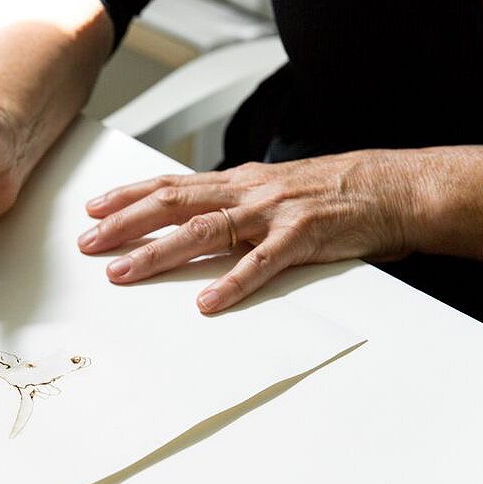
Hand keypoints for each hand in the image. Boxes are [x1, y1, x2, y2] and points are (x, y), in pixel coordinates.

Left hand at [76, 150, 421, 312]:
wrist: (394, 186)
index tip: (93, 209)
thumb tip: (197, 218)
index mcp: (239, 181)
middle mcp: (248, 192)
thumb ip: (236, 203)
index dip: (128, 196)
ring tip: (124, 272)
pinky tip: (207, 302)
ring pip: (204, 231)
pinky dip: (232, 283)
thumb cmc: (335, 191)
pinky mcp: (303, 238)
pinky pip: (261, 264)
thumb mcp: (275, 189)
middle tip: (88, 243)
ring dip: (159, 253)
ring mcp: (273, 213)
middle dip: (125, 224)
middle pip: (173, 204)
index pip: (172, 184)